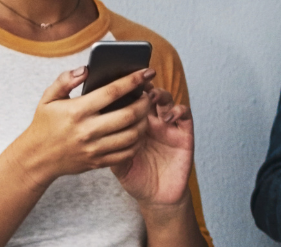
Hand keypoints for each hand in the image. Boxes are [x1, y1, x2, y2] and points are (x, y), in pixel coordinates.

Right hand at [12, 67, 155, 183]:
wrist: (36, 159)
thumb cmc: (44, 125)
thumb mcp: (48, 99)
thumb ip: (65, 80)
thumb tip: (86, 69)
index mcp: (76, 111)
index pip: (112, 92)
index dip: (133, 80)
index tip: (146, 72)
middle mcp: (87, 130)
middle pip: (129, 114)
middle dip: (145, 102)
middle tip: (149, 95)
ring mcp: (94, 148)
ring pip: (132, 134)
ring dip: (145, 121)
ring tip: (146, 112)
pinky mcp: (98, 162)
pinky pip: (127, 152)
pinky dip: (138, 141)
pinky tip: (139, 131)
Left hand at [112, 87, 193, 205]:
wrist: (156, 196)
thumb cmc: (135, 178)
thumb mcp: (116, 162)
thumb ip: (108, 146)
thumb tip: (94, 127)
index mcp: (134, 126)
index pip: (131, 101)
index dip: (128, 90)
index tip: (118, 83)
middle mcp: (152, 123)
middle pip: (150, 95)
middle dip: (144, 87)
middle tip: (137, 85)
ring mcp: (169, 127)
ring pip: (167, 100)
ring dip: (161, 94)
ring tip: (151, 97)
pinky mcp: (184, 135)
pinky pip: (185, 115)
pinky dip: (178, 110)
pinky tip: (167, 118)